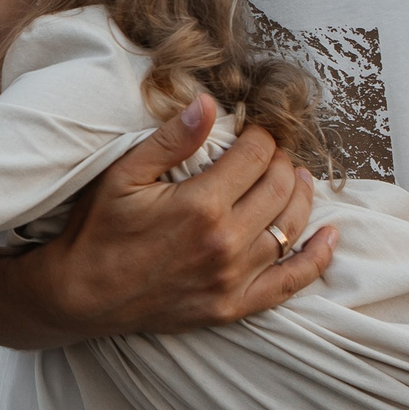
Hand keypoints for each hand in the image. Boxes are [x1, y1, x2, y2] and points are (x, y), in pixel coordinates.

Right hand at [12, 96, 334, 338]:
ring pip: (290, 228)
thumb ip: (172, 140)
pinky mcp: (233, 307)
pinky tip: (329, 237)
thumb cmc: (97, 231)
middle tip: (272, 152)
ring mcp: (233, 279)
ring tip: (297, 179)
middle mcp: (226, 242)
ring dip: (300, 197)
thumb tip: (209, 103)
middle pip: (279, 188)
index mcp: (201, 205)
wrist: (79, 295)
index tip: (255, 129)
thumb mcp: (124, 175)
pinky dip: (316, 259)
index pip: (255, 156)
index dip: (261, 135)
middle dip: (282, 161)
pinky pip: (290, 282)